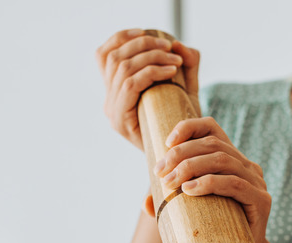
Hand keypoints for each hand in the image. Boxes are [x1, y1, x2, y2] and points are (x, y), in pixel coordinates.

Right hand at [96, 29, 200, 149]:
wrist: (181, 160)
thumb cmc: (183, 125)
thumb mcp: (186, 90)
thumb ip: (187, 65)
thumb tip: (180, 44)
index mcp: (114, 91)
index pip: (104, 54)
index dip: (121, 38)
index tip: (146, 32)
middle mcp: (108, 101)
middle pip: (115, 57)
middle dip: (144, 45)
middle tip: (170, 47)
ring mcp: (112, 112)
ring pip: (123, 69)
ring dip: (151, 57)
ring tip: (175, 60)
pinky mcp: (120, 121)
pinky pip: (130, 86)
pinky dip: (151, 72)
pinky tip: (171, 71)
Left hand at [153, 117, 271, 242]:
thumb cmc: (217, 231)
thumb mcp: (192, 210)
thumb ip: (170, 203)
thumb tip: (145, 203)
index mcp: (232, 159)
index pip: (212, 128)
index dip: (189, 127)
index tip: (166, 142)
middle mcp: (247, 165)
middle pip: (213, 144)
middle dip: (181, 154)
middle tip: (159, 172)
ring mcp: (257, 181)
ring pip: (222, 160)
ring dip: (191, 167)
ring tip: (171, 183)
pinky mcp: (261, 200)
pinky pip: (235, 184)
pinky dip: (209, 183)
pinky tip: (190, 190)